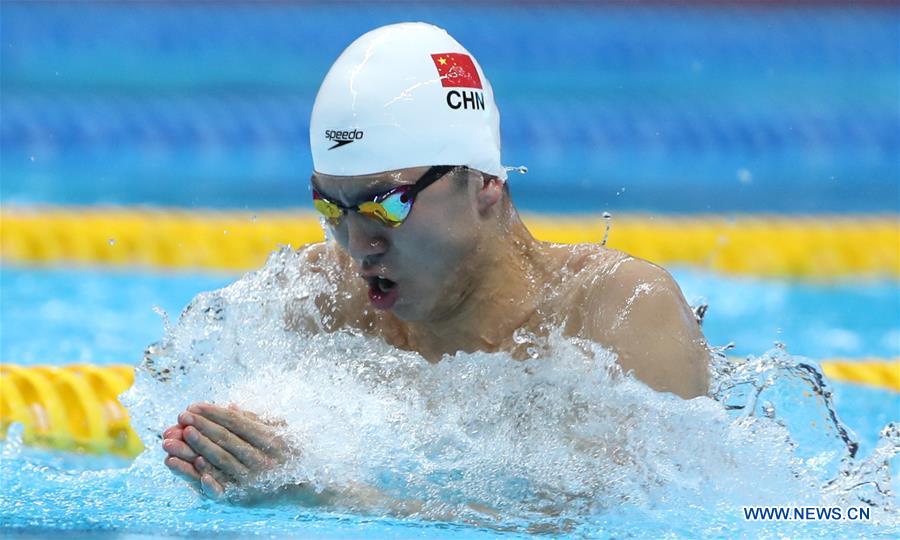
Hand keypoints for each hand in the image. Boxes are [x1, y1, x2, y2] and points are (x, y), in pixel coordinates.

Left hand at [168, 403, 289, 498]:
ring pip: (220, 461)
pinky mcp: (244, 498)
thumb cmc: (288, 455)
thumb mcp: (279, 433)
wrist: (303, 491)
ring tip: (174, 439)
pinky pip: (223, 488)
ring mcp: (253, 479)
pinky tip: (194, 468)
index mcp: (270, 439)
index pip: (237, 423)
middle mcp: (262, 459)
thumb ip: (254, 421)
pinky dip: (209, 480)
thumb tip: (230, 406)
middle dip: (201, 427)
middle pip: (226, 440)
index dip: (214, 413)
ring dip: (196, 449)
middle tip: (181, 416)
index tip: (194, 406)